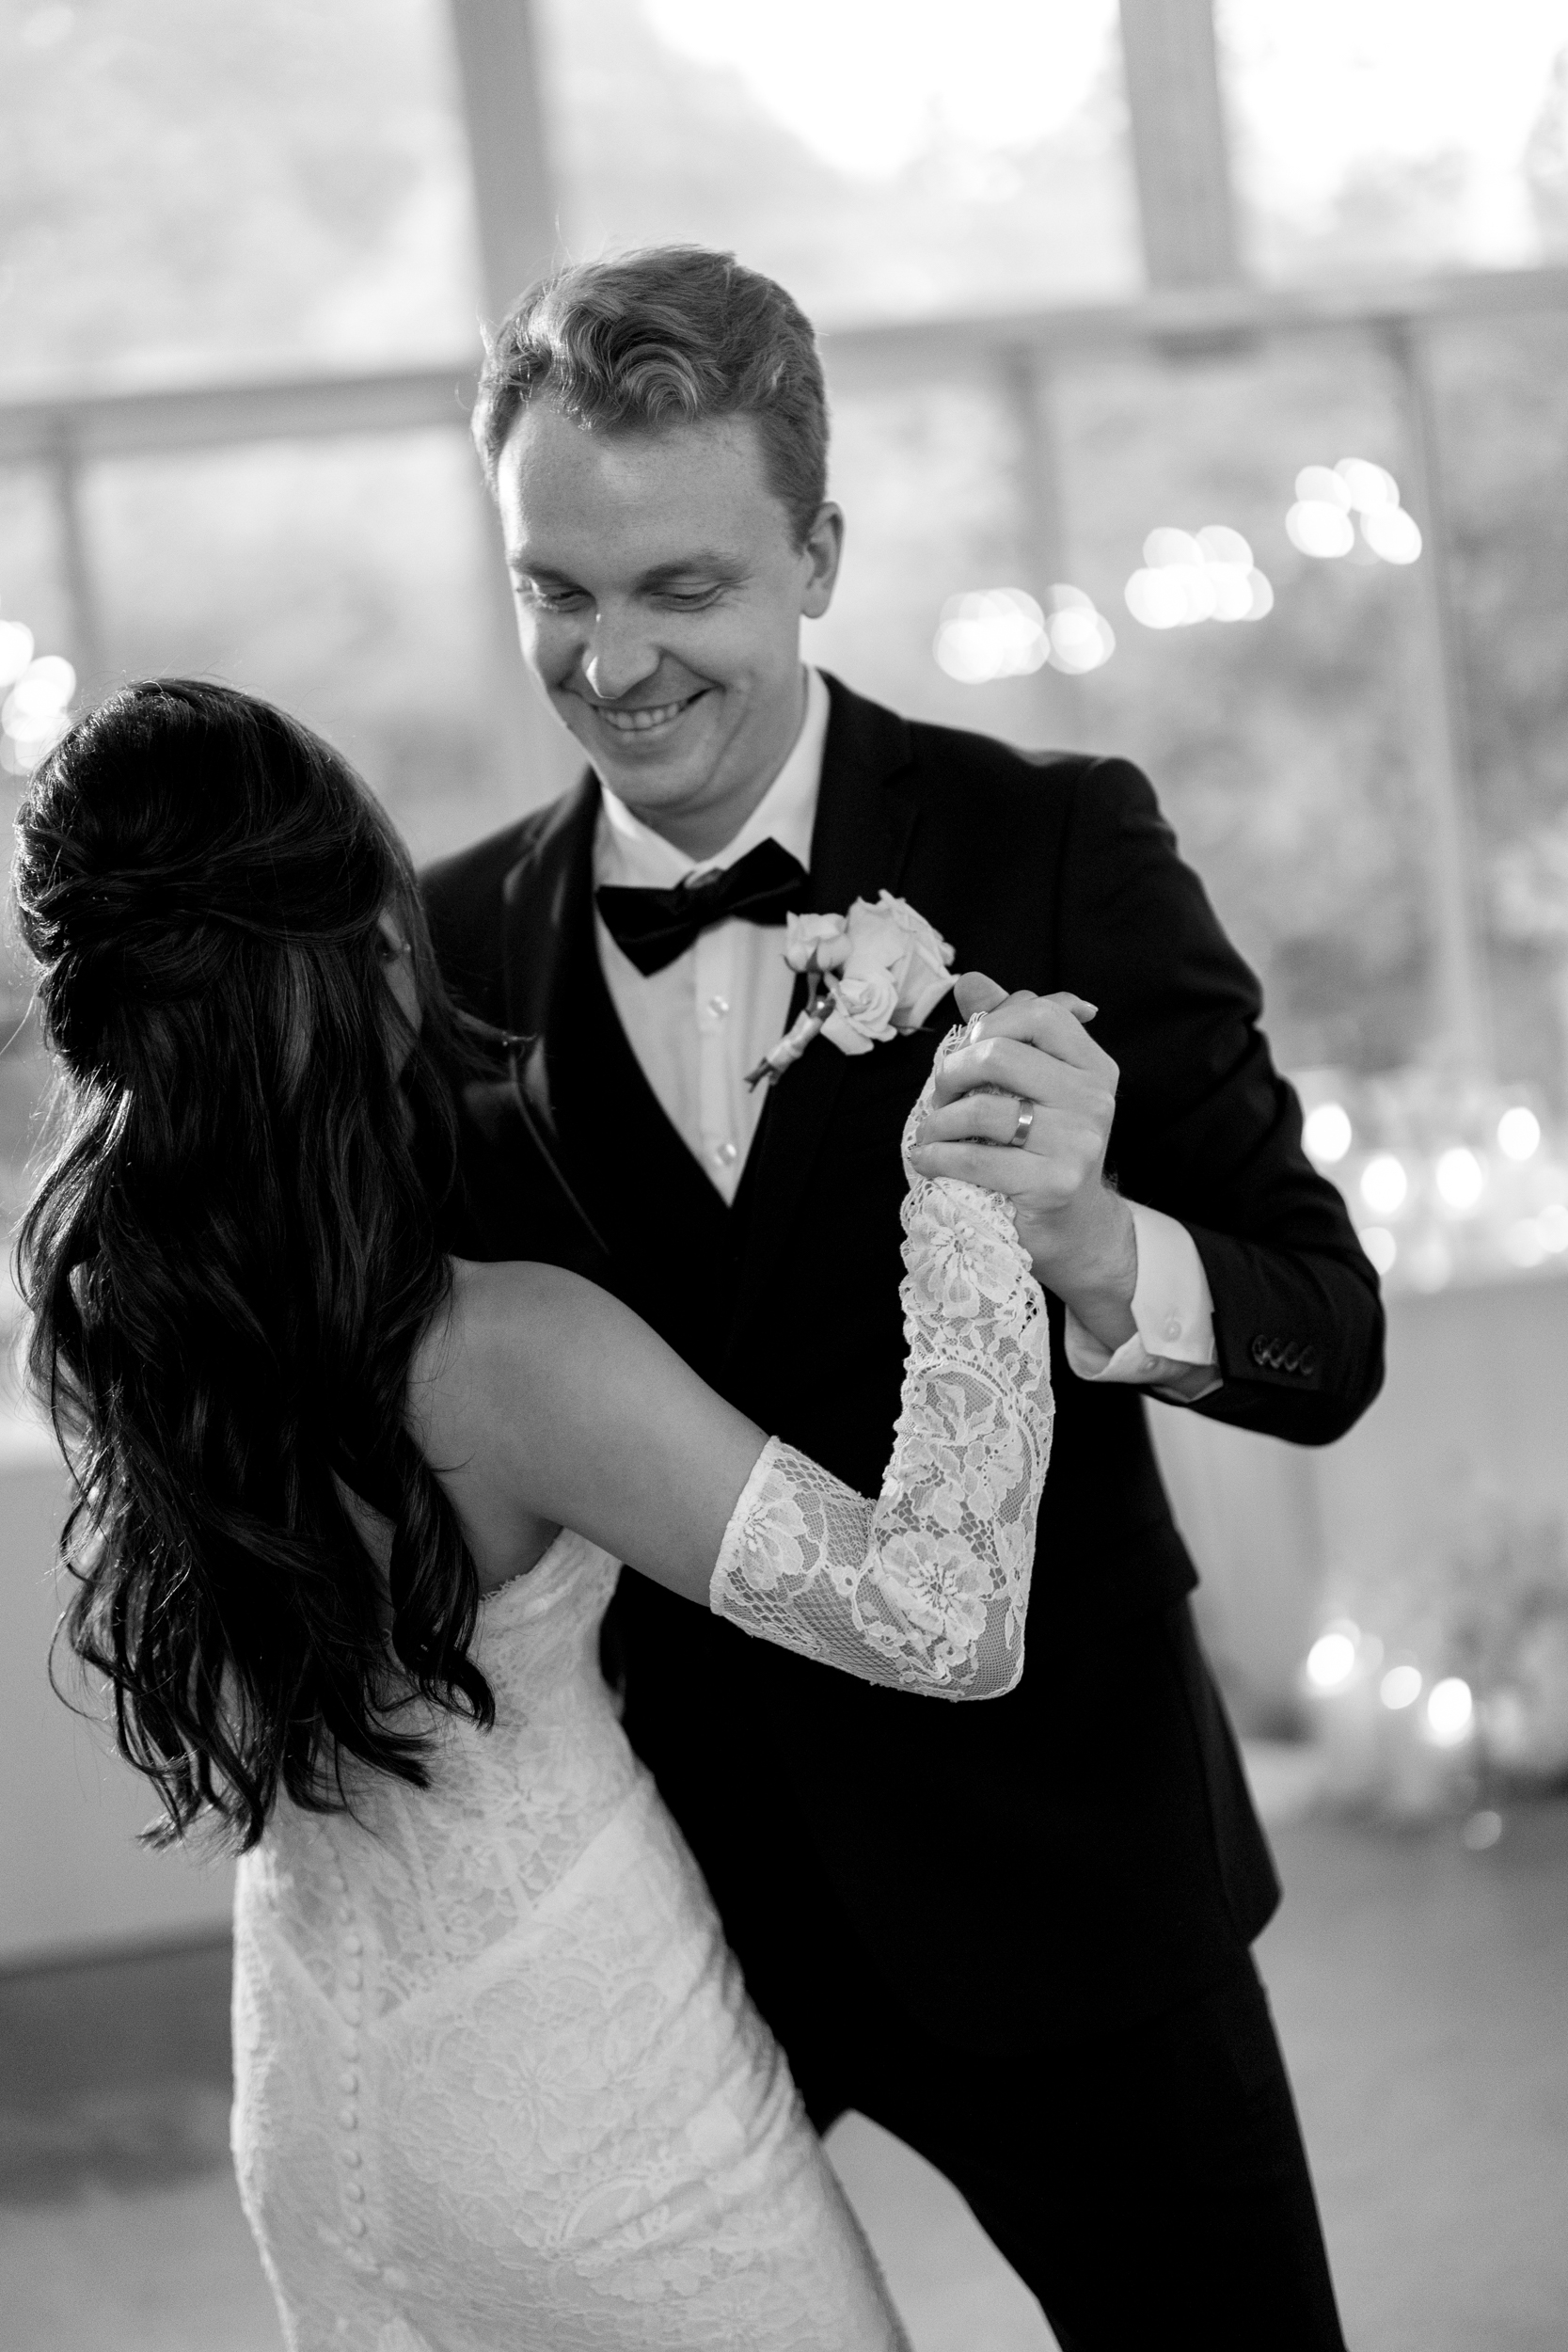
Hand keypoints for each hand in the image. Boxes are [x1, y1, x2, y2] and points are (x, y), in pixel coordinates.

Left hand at [908, 972, 1137, 1351]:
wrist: (1072, 1228)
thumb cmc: (1044, 1150)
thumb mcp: (1034, 1086)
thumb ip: (1005, 1031)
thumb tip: (969, 981)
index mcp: (1094, 1066)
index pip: (1040, 1013)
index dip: (988, 1022)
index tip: (964, 1049)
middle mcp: (1094, 1099)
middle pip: (1002, 1053)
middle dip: (953, 1071)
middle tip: (939, 1095)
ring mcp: (1078, 1142)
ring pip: (984, 1107)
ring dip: (939, 1120)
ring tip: (930, 1132)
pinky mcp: (1054, 1183)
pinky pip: (977, 1156)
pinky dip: (938, 1155)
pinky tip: (927, 1158)